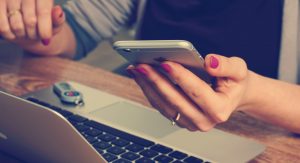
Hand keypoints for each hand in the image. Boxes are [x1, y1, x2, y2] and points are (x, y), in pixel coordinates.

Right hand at [0, 0, 64, 44]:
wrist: (27, 23)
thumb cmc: (43, 23)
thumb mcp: (55, 23)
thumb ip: (58, 19)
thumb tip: (58, 11)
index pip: (43, 12)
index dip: (45, 28)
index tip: (46, 39)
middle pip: (30, 20)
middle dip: (34, 34)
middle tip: (35, 36)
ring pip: (16, 24)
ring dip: (22, 35)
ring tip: (25, 33)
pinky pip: (2, 25)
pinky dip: (9, 34)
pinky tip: (14, 34)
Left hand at [127, 54, 249, 130]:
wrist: (231, 96)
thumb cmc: (234, 83)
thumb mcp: (239, 70)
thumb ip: (227, 66)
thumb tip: (209, 62)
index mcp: (219, 110)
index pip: (197, 92)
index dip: (180, 77)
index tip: (166, 63)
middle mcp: (203, 121)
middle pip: (175, 100)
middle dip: (157, 81)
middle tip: (142, 65)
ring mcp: (189, 123)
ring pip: (163, 105)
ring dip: (148, 86)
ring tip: (137, 68)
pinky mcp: (179, 119)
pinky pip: (160, 105)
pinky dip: (149, 90)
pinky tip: (140, 76)